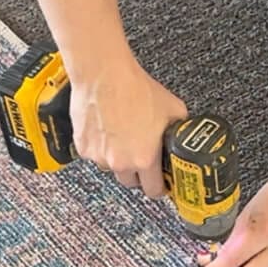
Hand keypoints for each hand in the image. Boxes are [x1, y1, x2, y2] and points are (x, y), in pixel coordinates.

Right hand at [69, 53, 187, 198]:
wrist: (105, 75)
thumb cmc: (135, 89)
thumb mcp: (173, 108)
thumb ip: (178, 129)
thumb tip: (184, 135)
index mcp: (145, 159)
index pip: (153, 191)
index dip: (159, 187)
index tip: (160, 182)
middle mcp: (121, 163)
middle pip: (131, 182)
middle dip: (138, 172)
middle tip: (141, 154)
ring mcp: (99, 157)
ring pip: (111, 167)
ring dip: (117, 158)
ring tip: (122, 134)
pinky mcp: (83, 147)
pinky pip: (94, 154)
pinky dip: (100, 146)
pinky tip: (107, 127)